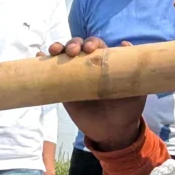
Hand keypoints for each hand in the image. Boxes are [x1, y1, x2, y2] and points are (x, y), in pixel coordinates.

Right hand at [49, 37, 146, 151]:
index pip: (96, 45)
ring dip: (58, 48)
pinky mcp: (63, 90)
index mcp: (105, 63)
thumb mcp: (135, 90)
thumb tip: (125, 44)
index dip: (91, 42)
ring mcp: (74, 76)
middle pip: (77, 47)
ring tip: (55, 50)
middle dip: (73, 44)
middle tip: (73, 51)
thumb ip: (133, 71)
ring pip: (63, 56)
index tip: (90, 49)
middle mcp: (88, 66)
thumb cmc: (127, 109)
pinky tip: (38, 56)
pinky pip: (52, 74)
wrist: (113, 132)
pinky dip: (43, 62)